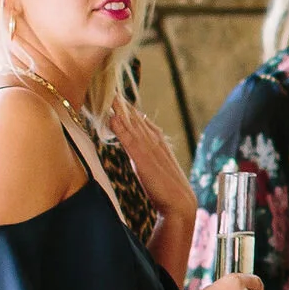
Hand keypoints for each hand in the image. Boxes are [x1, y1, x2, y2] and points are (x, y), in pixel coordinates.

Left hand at [110, 97, 193, 227]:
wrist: (180, 203)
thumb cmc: (167, 189)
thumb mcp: (155, 168)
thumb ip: (146, 157)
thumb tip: (137, 150)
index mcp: (159, 142)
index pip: (141, 120)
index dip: (128, 109)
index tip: (115, 97)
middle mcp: (155, 141)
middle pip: (135, 118)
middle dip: (122, 103)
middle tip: (108, 86)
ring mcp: (149, 149)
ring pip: (132, 124)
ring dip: (120, 109)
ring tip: (108, 94)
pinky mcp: (143, 159)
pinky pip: (129, 139)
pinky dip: (121, 127)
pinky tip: (112, 117)